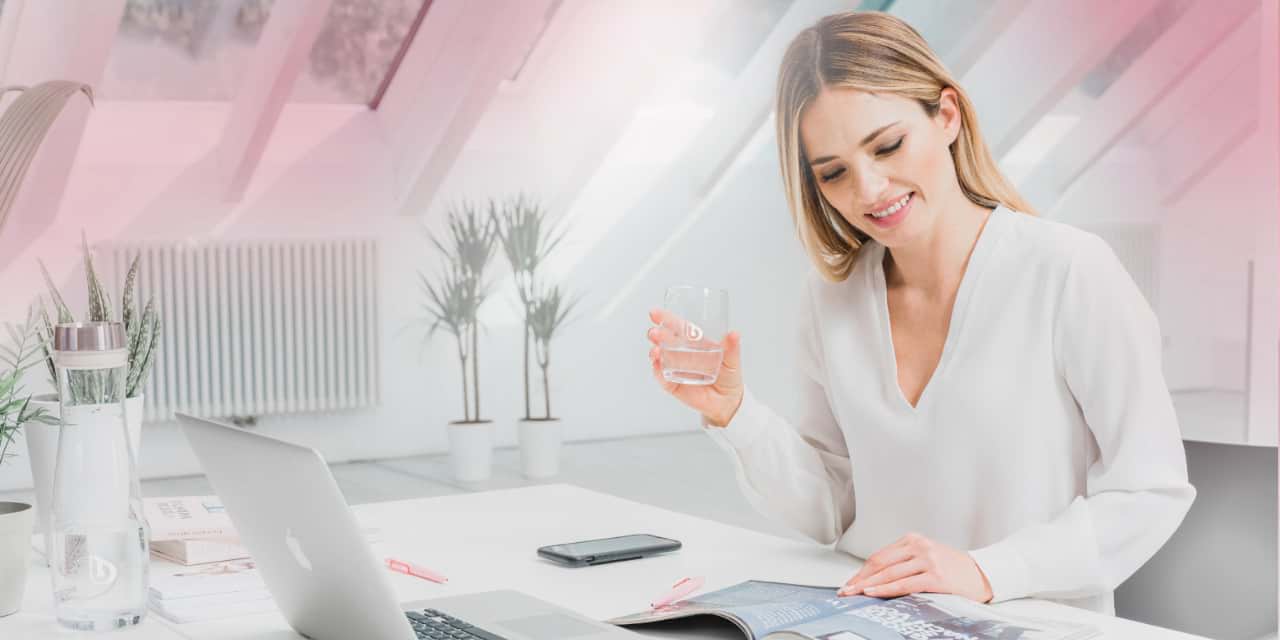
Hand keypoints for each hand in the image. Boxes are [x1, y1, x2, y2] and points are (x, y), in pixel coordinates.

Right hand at [647, 308, 743, 426]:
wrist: (727, 401)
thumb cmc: (729, 376)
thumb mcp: (732, 360)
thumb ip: (731, 348)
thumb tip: (734, 334)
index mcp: (694, 342)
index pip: (678, 327)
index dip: (666, 319)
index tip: (655, 313)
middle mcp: (681, 353)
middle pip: (665, 340)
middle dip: (657, 335)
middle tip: (653, 333)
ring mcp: (675, 368)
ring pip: (660, 357)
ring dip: (655, 352)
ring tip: (655, 350)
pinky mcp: (672, 384)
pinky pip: (661, 377)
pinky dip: (657, 370)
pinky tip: (656, 364)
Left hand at [836, 533, 992, 602]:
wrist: (983, 575)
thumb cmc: (953, 569)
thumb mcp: (926, 557)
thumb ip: (904, 562)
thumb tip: (874, 577)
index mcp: (913, 539)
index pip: (880, 556)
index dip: (861, 571)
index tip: (849, 582)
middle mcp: (919, 546)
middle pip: (880, 563)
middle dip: (859, 578)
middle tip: (845, 590)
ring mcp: (927, 560)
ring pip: (889, 573)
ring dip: (867, 585)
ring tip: (853, 594)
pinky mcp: (935, 576)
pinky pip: (903, 584)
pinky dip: (885, 589)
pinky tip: (872, 592)